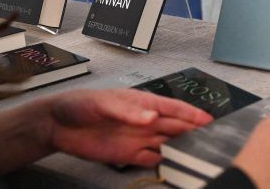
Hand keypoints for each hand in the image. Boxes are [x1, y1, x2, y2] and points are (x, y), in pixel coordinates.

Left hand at [43, 89, 211, 166]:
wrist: (58, 125)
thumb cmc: (80, 104)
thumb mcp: (103, 103)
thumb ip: (127, 111)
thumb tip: (151, 117)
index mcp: (141, 103)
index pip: (171, 108)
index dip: (190, 113)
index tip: (207, 119)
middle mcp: (143, 121)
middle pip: (174, 127)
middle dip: (192, 131)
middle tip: (211, 139)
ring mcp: (136, 139)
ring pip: (166, 143)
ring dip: (181, 148)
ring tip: (198, 154)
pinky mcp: (127, 155)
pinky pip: (150, 159)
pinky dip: (162, 163)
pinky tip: (173, 166)